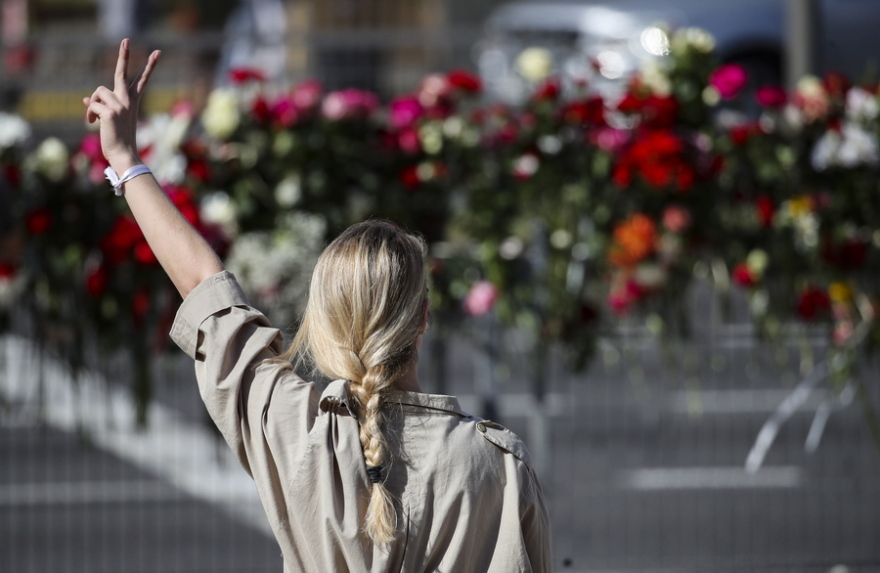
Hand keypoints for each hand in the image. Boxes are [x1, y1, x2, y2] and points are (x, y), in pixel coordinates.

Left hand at [82, 39, 160, 172]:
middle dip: (124, 55)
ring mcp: (120, 105)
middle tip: (126, 40)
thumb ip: (101, 107)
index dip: (149, 66)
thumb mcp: (110, 120)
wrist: (124, 155)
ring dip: (93, 103)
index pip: (141, 80)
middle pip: (121, 73)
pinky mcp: (110, 112)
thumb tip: (85, 100)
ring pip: (97, 92)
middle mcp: (128, 100)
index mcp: (132, 102)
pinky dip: (89, 114)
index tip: (157, 52)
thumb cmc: (118, 139)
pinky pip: (91, 104)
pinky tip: (93, 123)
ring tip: (95, 118)